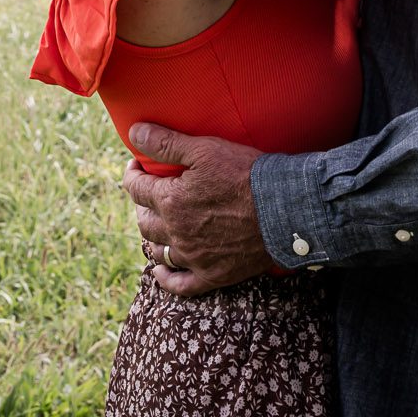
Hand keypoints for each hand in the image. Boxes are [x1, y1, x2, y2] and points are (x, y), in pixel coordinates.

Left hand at [122, 124, 271, 296]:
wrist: (284, 207)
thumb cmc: (246, 173)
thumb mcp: (205, 149)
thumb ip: (166, 143)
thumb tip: (135, 132)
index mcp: (171, 200)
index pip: (136, 188)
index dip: (133, 174)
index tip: (137, 166)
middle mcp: (177, 232)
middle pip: (144, 221)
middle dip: (141, 204)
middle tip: (149, 193)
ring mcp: (194, 257)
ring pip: (158, 250)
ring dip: (152, 236)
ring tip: (158, 223)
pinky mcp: (213, 274)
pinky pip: (180, 284)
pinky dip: (166, 279)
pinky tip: (161, 271)